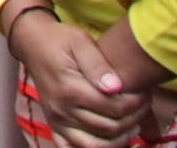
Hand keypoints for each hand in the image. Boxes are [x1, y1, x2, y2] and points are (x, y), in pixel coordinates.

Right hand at [13, 18, 149, 147]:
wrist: (32, 42)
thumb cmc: (59, 39)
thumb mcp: (79, 41)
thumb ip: (98, 64)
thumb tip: (116, 87)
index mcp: (69, 89)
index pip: (113, 107)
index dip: (135, 103)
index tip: (144, 92)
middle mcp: (61, 109)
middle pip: (108, 128)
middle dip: (133, 118)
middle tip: (142, 104)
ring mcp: (56, 120)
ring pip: (94, 145)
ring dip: (119, 139)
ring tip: (132, 123)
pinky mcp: (54, 125)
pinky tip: (109, 139)